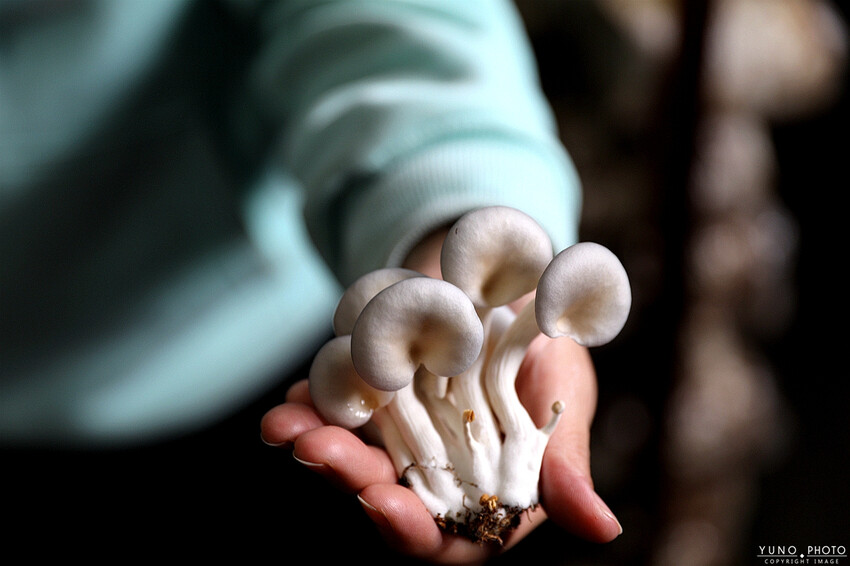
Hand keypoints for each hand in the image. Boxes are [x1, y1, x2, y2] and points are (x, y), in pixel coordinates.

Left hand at [260, 334, 619, 563]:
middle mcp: (433, 477)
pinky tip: (293, 394)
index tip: (383, 504)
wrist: (507, 286)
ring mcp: (394, 440)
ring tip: (285, 423)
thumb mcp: (565, 397)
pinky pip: (334, 410)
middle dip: (348, 476)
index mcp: (484, 495)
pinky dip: (310, 403)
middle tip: (316, 448)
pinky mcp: (368, 402)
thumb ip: (567, 464)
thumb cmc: (547, 350)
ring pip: (349, 457)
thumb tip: (605, 528)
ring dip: (315, 443)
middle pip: (383, 496)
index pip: (445, 536)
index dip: (411, 530)